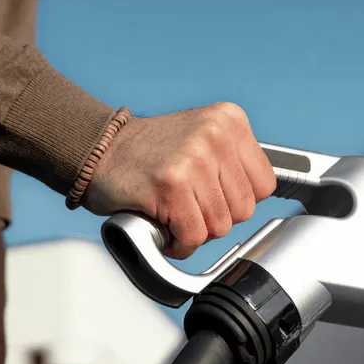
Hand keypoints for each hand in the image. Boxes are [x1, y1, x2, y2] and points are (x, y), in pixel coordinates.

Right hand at [83, 102, 276, 259]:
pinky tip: (164, 226)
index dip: (236, 200)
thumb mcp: (203, 139)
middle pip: (244, 210)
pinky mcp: (171, 185)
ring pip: (220, 227)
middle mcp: (215, 134)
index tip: (212, 196)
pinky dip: (178, 243)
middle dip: (216, 218)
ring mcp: (194, 158)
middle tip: (188, 204)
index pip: (265, 185)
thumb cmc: (149, 153)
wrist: (98, 150)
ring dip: (195, 231)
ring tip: (174, 212)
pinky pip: (193, 236)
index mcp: (230, 120)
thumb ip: (234, 163)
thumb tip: (255, 200)